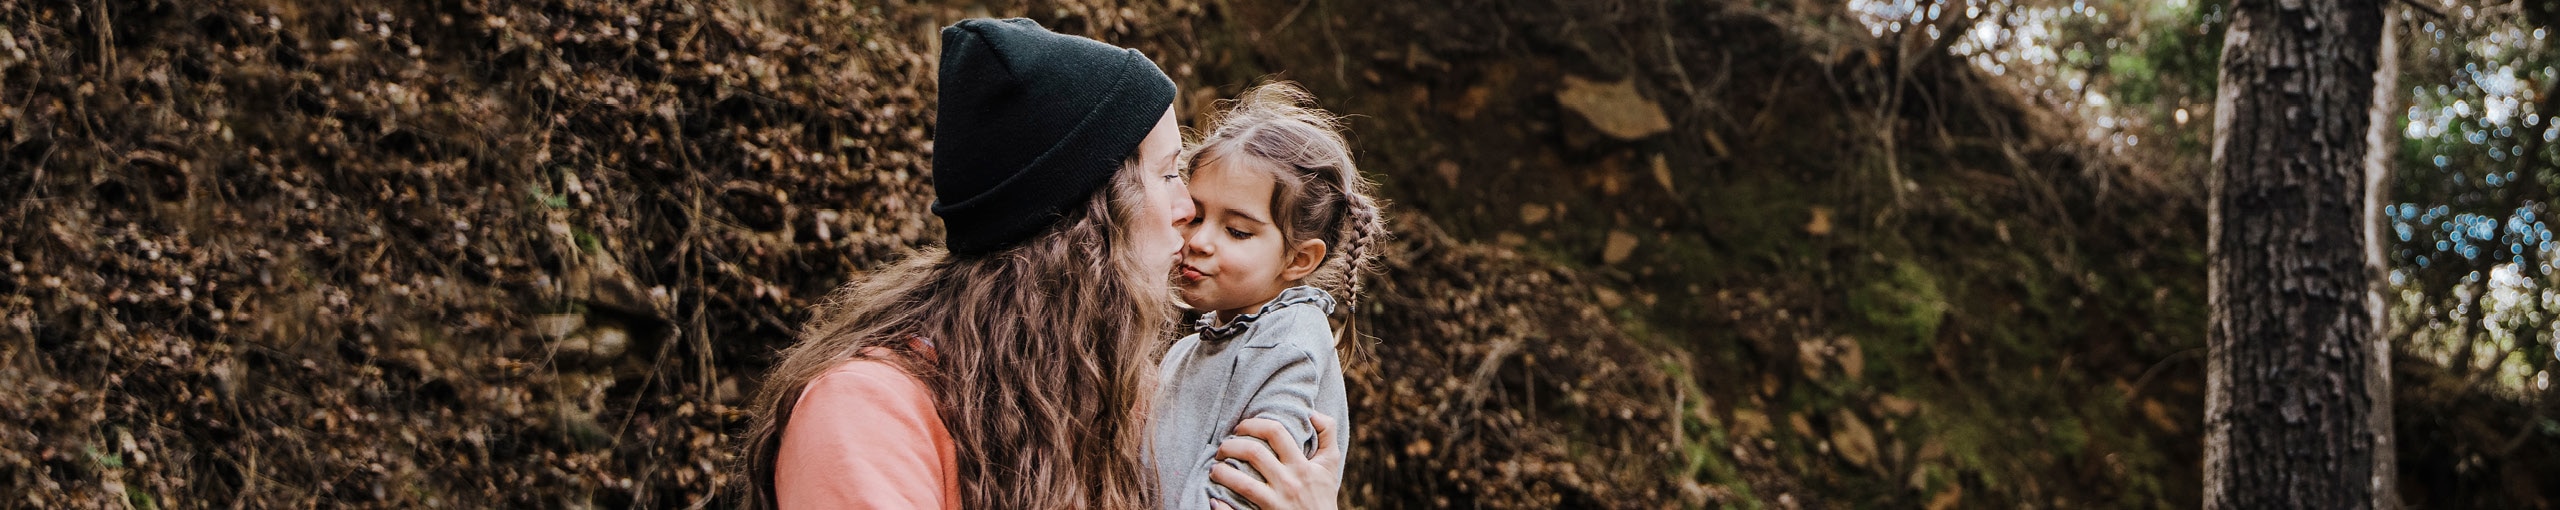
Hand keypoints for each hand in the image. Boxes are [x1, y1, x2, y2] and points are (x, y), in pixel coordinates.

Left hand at [1208, 413, 1342, 509]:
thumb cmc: (1323, 496)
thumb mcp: (1330, 464)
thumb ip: (1327, 434)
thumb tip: (1312, 413)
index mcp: (1302, 466)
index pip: (1276, 432)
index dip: (1253, 424)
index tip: (1240, 428)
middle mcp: (1289, 483)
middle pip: (1254, 453)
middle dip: (1230, 446)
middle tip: (1222, 448)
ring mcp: (1276, 504)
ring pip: (1242, 483)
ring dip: (1221, 472)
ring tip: (1215, 470)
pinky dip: (1222, 507)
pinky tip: (1215, 498)